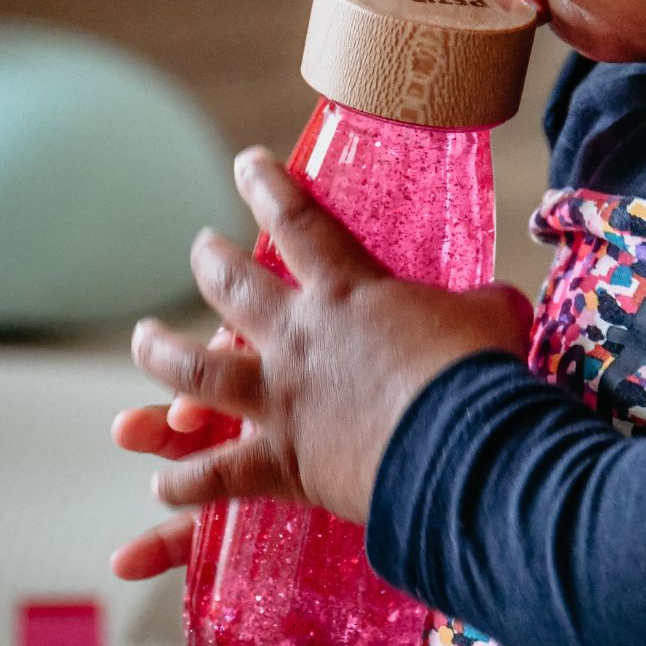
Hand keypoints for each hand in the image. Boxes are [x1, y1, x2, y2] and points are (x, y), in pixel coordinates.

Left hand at [111, 146, 532, 575]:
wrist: (462, 448)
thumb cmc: (479, 372)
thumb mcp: (492, 317)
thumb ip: (484, 303)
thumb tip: (501, 302)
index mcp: (348, 292)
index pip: (299, 221)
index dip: (268, 186)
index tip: (246, 162)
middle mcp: (299, 336)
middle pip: (232, 286)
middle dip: (210, 262)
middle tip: (200, 248)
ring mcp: (281, 399)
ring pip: (197, 372)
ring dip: (163, 354)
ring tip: (144, 340)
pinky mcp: (281, 462)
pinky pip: (215, 476)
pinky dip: (184, 482)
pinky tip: (159, 483)